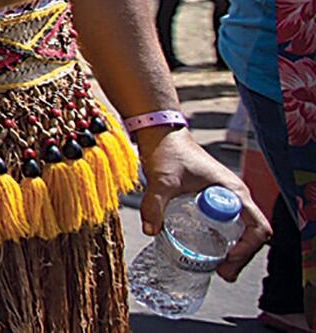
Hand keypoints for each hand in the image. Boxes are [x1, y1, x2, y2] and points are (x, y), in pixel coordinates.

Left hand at [138, 127, 269, 280]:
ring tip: (218, 269)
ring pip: (241, 231)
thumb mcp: (162, 179)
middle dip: (241, 256)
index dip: (247, 248)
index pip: (257, 227)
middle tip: (222, 273)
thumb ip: (154, 204)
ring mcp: (225, 198)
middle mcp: (235, 196)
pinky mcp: (213, 200)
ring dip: (234, 251)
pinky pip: (227, 225)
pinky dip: (223, 241)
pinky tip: (208, 253)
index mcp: (233, 192)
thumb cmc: (168, 152)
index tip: (226, 259)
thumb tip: (150, 230)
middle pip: (252, 234)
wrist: (161, 135)